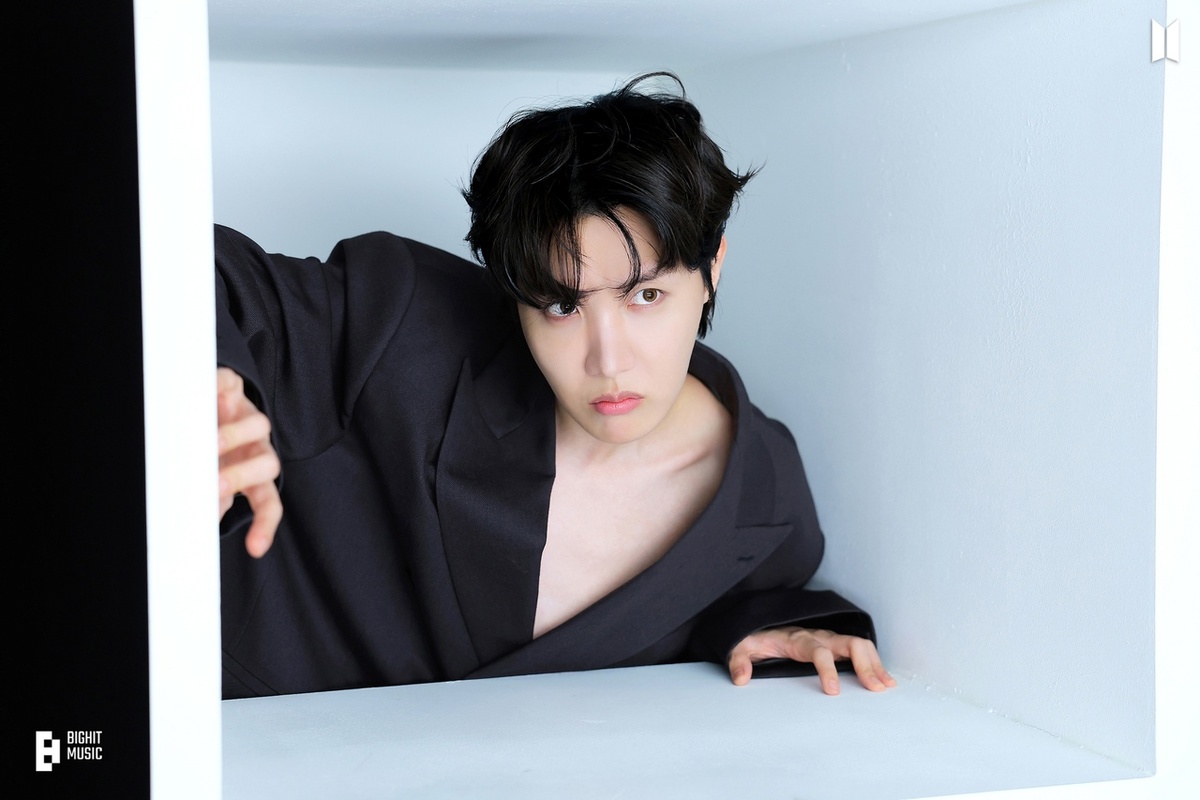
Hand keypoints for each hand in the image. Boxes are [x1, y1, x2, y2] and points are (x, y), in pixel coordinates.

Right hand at [218, 367, 281, 556]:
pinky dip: (218, 391)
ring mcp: (248, 415)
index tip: (254, 549)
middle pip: (269, 464)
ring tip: (207, 442)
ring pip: (260, 426)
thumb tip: (199, 523)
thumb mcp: (210, 479)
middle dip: (243, 476)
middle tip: (216, 483)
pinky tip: (202, 399)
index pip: (268, 502)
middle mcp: (257, 446)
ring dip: (234, 436)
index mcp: (254, 474)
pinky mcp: (233, 387)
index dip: (265, 524)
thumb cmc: (210, 451)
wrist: (207, 401)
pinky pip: (232, 386)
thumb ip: (210, 500)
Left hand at [728, 627, 896, 694]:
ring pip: (859, 645)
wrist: (764, 626)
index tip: (833, 690)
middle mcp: (819, 636)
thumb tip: (741, 678)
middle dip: (864, 665)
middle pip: (849, 644)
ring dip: (875, 664)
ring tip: (886, 686)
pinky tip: (885, 680)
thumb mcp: (741, 646)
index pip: (817, 651)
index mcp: (798, 640)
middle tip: (875, 688)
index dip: (826, 669)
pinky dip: (875, 664)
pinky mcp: (836, 646)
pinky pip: (860, 650)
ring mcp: (830, 640)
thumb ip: (739, 660)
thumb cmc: (757, 638)